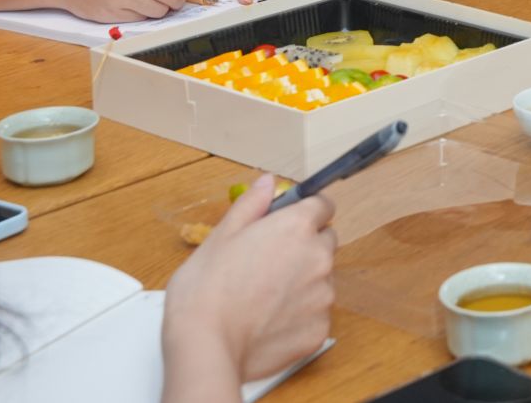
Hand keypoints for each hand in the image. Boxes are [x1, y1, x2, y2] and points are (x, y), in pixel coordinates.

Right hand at [163, 177, 335, 387]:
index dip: (305, 211)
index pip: (323, 206)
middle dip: (304, 246)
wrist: (206, 347)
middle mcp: (318, 258)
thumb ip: (251, 204)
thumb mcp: (221, 236)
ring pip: (321, 278)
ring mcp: (323, 296)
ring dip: (302, 281)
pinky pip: (316, 313)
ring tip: (263, 296)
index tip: (289, 221)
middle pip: (325, 241)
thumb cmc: (206, 292)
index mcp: (296, 228)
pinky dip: (298, 314)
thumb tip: (268, 182)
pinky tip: (268, 320)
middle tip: (268, 262)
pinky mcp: (320, 329)